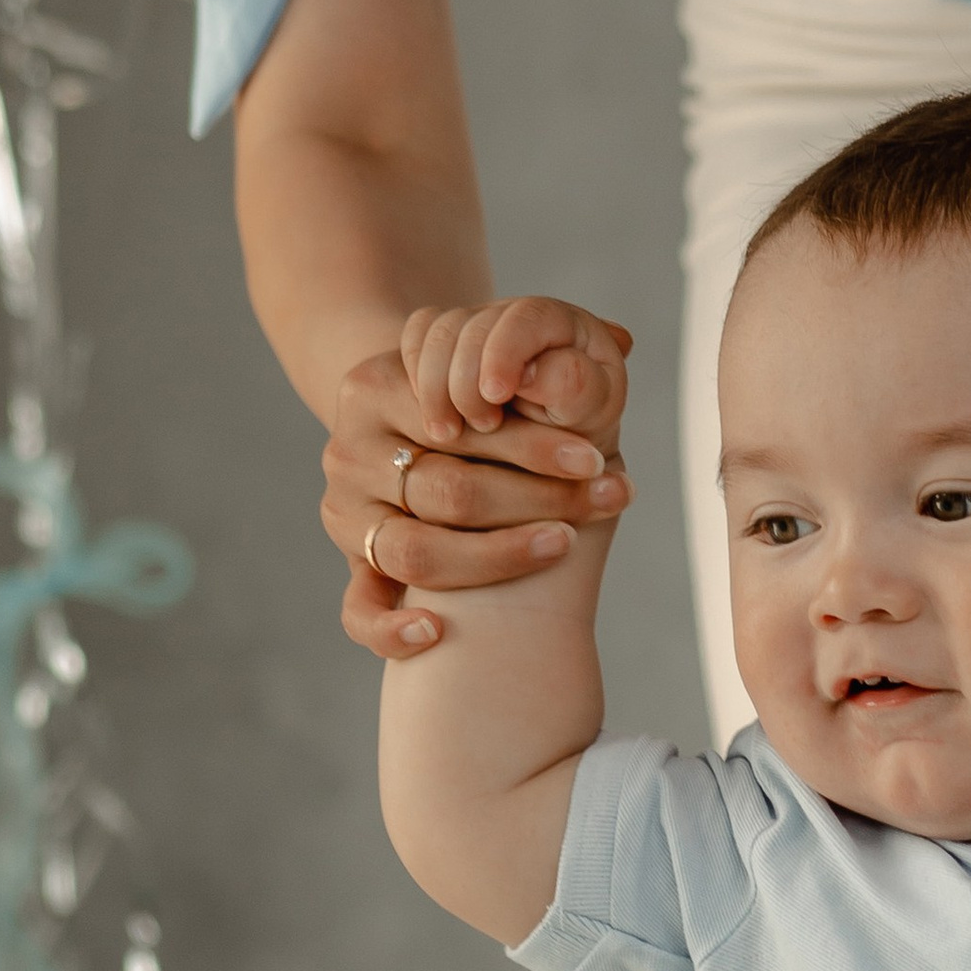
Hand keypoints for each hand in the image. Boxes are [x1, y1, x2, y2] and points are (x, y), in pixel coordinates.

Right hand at [321, 296, 631, 658]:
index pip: (457, 426)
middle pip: (449, 490)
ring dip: (500, 556)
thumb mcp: (498, 365)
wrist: (417, 427)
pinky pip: (357, 611)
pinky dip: (390, 628)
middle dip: (538, 496)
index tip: (593, 457)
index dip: (531, 443)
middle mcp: (349, 451)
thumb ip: (551, 356)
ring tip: (566, 542)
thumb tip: (624, 338)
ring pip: (417, 553)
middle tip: (609, 495)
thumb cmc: (479, 400)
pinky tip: (434, 631)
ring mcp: (346, 512)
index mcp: (374, 387)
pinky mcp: (353, 563)